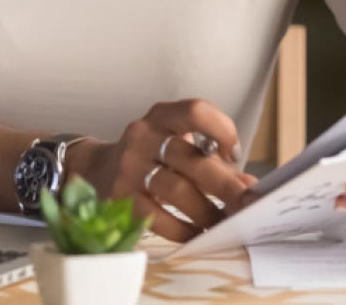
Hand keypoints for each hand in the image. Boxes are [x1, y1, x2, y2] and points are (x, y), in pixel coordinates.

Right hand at [65, 98, 256, 242]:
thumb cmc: (149, 156)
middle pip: (190, 158)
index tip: (234, 155)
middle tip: (247, 204)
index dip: (222, 130)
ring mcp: (129, 166)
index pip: (195, 111)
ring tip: (223, 224)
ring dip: (206, 211)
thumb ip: (211, 160)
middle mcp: (143, 135)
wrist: (96, 169)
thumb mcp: (175, 145)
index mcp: (161, 116)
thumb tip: (249, 185)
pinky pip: (158, 217)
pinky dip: (183, 229)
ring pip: (176, 190)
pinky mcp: (121, 197)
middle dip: (224, 184)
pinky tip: (197, 234)